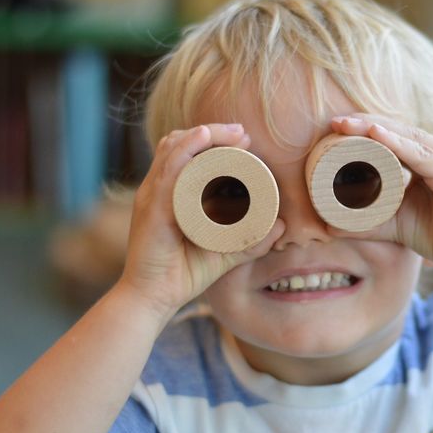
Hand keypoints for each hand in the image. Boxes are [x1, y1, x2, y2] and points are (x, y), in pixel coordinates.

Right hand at [119, 124, 284, 316]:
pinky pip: (168, 170)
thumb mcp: (223, 254)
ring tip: (235, 135)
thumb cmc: (181, 275)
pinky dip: (186, 149)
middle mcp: (158, 189)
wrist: (153, 299)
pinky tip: (203, 136)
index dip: (211, 140)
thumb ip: (249, 241)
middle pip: (180, 143)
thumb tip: (281, 227)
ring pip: (175, 148)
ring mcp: (152, 195)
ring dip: (206, 134)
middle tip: (244, 135)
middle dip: (213, 133)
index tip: (244, 139)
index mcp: (168, 193)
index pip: (184, 153)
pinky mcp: (152, 208)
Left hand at [328, 114, 432, 271]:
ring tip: (347, 126)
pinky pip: (422, 155)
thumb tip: (330, 227)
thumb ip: (366, 222)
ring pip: (409, 138)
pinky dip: (397, 145)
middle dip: (366, 123)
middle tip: (334, 122)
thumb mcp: (396, 224)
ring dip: (375, 129)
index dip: (368, 128)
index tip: (337, 126)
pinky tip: (376, 136)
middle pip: (401, 130)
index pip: (399, 134)